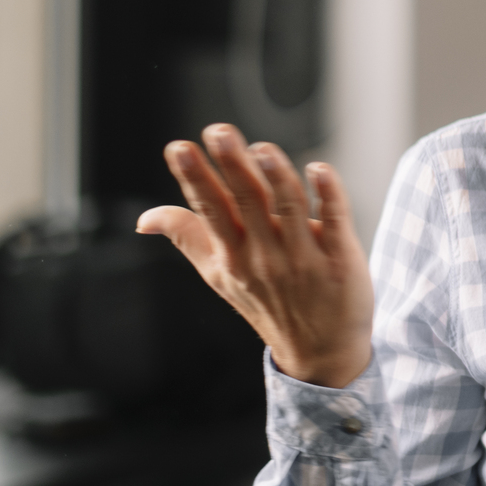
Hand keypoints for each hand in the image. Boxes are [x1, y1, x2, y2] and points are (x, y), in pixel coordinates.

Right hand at [137, 124, 374, 388]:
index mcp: (231, 256)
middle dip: (231, 165)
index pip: (209, 210)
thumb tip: (144, 219)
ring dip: (276, 175)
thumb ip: (188, 238)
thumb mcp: (219, 276)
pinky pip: (335, 221)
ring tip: (261, 149)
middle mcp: (264, 257)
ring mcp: (303, 259)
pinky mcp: (341, 260)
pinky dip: (327, 193)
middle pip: (246, 202)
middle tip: (218, 132)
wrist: (320, 352)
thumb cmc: (267, 301)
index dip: (194, 178)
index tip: (179, 147)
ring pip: (289, 207)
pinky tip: (319, 169)